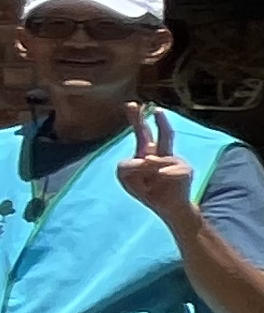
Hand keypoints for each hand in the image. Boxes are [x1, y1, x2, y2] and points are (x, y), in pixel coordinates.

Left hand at [120, 104, 198, 220]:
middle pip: (160, 134)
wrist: (168, 207)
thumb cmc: (147, 190)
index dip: (137, 119)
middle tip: (141, 105)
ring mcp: (176, 160)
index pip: (142, 133)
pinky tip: (159, 182)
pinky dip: (158, 177)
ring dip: (145, 172)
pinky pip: (164, 170)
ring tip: (147, 183)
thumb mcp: (127, 179)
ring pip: (152, 160)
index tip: (131, 104)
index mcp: (147, 153)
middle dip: (151, 121)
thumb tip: (144, 158)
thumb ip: (127, 167)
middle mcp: (163, 153)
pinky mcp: (185, 169)